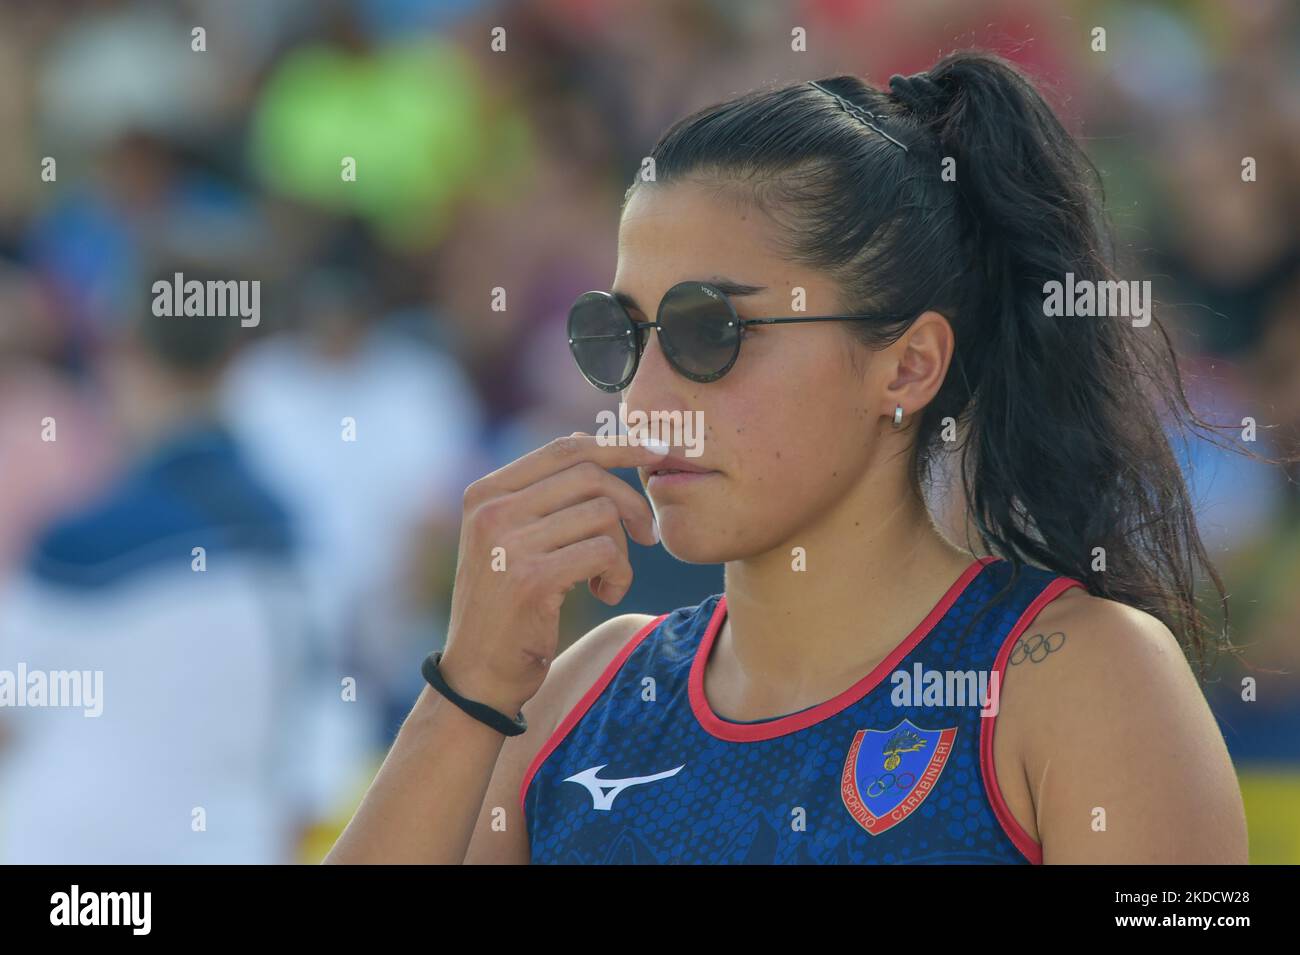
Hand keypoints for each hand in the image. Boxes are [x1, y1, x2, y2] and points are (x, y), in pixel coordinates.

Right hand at [436, 432, 666, 713]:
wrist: (478, 675)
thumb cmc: (507, 607)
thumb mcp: (511, 539)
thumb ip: (542, 494)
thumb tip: (592, 439)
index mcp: (485, 492)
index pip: (564, 448)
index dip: (618, 445)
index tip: (658, 451)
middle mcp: (491, 510)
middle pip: (590, 475)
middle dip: (632, 503)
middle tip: (647, 535)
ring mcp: (507, 542)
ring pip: (602, 513)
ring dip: (621, 550)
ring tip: (608, 578)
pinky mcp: (531, 578)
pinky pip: (604, 552)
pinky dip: (618, 574)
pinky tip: (603, 593)